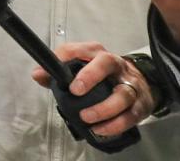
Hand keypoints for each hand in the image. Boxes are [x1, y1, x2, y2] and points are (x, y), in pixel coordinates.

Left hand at [30, 43, 154, 137]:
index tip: (53, 72)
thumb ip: (58, 71)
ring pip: (122, 93)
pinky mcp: (140, 105)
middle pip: (106, 63)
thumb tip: (38, 74)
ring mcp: (130, 84)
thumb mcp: (81, 67)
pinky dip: (115, 125)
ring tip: (87, 117)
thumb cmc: (105, 74)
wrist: (141, 81)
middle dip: (90, 76)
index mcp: (97, 54)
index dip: (65, 58)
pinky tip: (100, 129)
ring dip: (104, 108)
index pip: (79, 50)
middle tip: (75, 91)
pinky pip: (130, 116)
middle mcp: (116, 65)